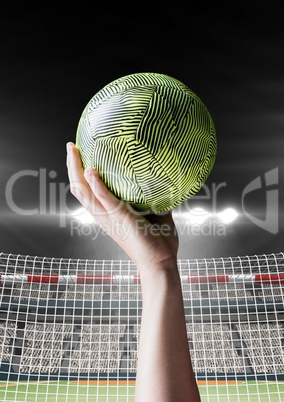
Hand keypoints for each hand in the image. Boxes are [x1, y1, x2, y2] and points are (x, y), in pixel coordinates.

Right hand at [66, 142, 178, 273]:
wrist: (161, 262)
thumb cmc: (157, 242)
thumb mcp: (155, 214)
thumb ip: (154, 199)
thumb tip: (164, 183)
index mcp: (108, 214)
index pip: (88, 191)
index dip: (81, 173)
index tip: (81, 155)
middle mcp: (103, 215)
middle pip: (79, 188)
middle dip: (72, 166)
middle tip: (71, 146)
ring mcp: (109, 217)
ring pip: (84, 191)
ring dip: (76, 169)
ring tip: (73, 150)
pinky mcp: (119, 218)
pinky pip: (103, 198)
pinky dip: (96, 184)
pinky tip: (91, 169)